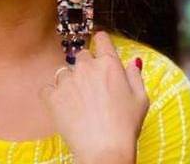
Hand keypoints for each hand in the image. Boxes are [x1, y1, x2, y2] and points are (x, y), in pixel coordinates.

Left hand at [39, 31, 148, 163]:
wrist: (104, 150)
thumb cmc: (125, 126)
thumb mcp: (141, 99)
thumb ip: (135, 75)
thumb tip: (132, 61)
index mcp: (109, 64)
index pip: (101, 39)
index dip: (101, 43)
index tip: (100, 48)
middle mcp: (86, 67)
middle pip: (82, 56)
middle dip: (87, 67)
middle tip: (93, 88)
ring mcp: (67, 81)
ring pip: (64, 72)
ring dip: (70, 82)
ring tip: (79, 102)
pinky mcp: (53, 97)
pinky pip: (48, 88)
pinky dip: (53, 95)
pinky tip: (63, 106)